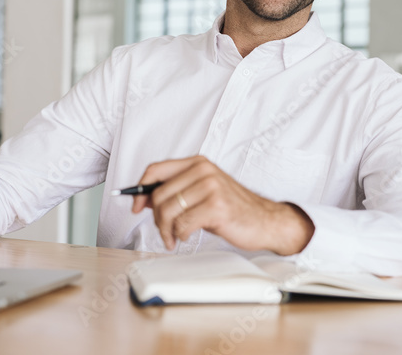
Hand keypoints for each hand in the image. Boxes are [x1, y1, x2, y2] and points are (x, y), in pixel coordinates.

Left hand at [130, 155, 314, 254]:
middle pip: (159, 194)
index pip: (156, 169)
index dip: (140, 189)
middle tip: (163, 231)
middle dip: (156, 218)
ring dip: (166, 230)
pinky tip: (186, 237)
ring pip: (168, 211)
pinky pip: (183, 224)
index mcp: (197, 163)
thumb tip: (144, 200)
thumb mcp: (203, 193)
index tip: (136, 206)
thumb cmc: (232, 208)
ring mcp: (211, 187)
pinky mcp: (216, 206)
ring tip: (172, 238)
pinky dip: (179, 235)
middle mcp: (203, 170)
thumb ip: (178, 190)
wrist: (265, 221)